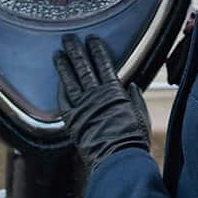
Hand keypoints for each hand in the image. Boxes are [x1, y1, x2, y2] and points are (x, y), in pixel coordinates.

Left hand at [54, 34, 150, 173]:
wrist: (117, 158)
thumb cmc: (132, 139)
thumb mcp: (140, 115)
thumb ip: (135, 99)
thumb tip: (132, 87)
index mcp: (114, 91)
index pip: (103, 64)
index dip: (97, 50)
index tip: (92, 39)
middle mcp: (96, 95)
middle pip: (83, 67)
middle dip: (76, 51)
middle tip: (69, 38)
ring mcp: (82, 107)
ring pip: (70, 80)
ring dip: (64, 65)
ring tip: (58, 53)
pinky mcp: (72, 120)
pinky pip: (64, 101)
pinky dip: (60, 88)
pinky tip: (58, 80)